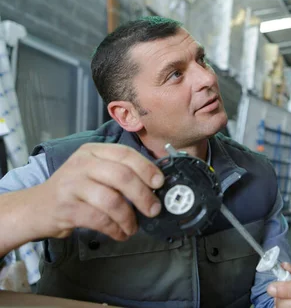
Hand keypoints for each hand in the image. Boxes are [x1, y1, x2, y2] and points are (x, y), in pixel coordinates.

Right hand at [34, 143, 163, 240]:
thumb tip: (155, 184)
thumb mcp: (93, 171)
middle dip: (143, 195)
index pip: (125, 154)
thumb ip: (119, 172)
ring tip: (133, 227)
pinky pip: (99, 219)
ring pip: (112, 200)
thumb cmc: (73, 190)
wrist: (35, 207)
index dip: (146, 168)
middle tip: (154, 209)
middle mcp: (81, 164)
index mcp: (92, 151)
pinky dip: (115, 229)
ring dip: (129, 217)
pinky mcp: (66, 208)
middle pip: (122, 176)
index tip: (160, 183)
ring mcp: (71, 185)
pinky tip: (120, 234)